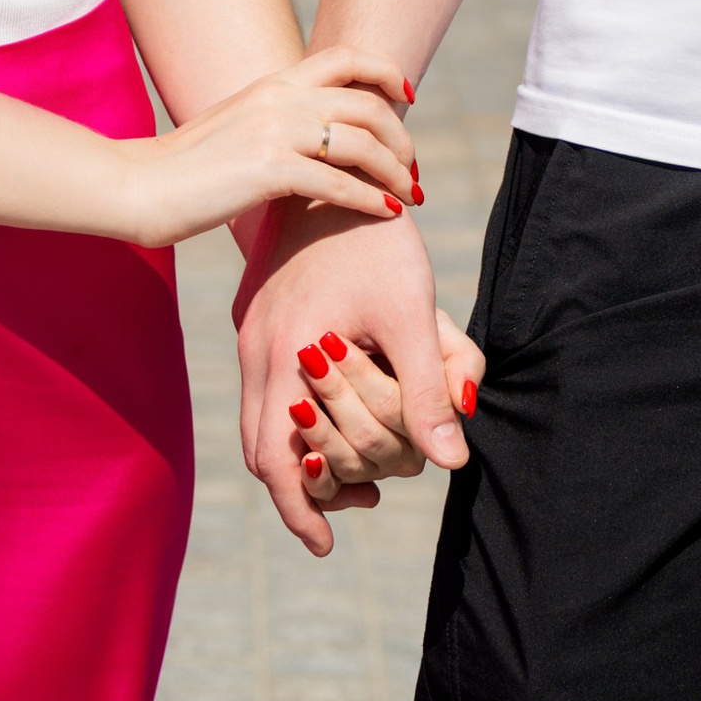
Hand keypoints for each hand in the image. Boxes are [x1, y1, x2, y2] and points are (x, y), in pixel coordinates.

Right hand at [121, 46, 416, 248]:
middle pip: (367, 103)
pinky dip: (371, 198)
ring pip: (363, 142)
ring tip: (409, 196)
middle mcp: (279, 97)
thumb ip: (274, 121)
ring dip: (396, 172)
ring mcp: (274, 130)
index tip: (407, 97)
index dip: (386, 72)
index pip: (346, 56)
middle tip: (412, 169)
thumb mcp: (236, 128)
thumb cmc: (183, 169)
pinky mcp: (268, 169)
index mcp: (272, 83)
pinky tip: (386, 214)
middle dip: (401, 137)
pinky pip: (339, 182)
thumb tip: (311, 139)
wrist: (137, 186)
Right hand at [236, 195, 468, 555]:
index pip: (279, 466)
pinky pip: (261, 386)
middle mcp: (256, 350)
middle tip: (357, 504)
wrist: (326, 155)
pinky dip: (294, 414)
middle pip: (262, 453)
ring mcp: (249, 331)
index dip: (304, 513)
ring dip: (300, 454)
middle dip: (305, 491)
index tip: (329, 544)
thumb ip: (430, 387)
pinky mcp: (254, 314)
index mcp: (288, 355)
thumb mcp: (414, 310)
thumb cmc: (375, 233)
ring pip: (258, 421)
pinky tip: (338, 404)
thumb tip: (452, 464)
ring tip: (355, 469)